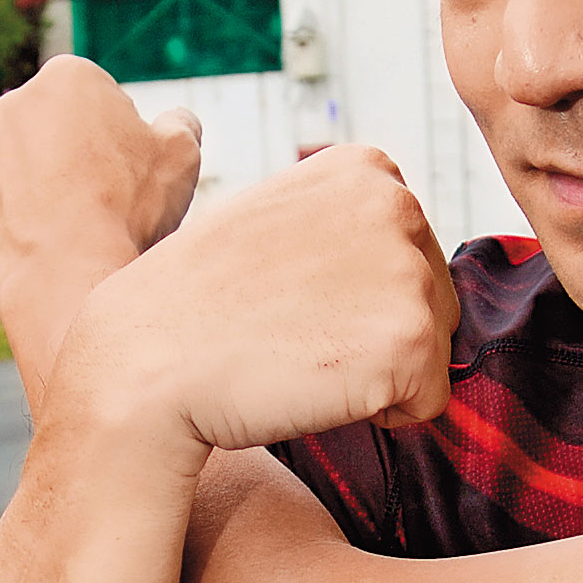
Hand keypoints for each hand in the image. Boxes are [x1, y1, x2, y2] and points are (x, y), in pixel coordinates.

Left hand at [0, 56, 205, 376]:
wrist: (68, 279)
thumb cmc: (128, 208)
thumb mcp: (181, 155)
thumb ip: (179, 124)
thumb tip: (175, 120)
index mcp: (65, 78)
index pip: (100, 97)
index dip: (122, 134)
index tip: (130, 169)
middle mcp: (11, 106)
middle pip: (56, 127)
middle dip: (78, 154)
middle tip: (106, 200)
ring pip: (24, 166)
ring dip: (46, 187)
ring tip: (76, 230)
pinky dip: (17, 220)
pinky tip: (46, 245)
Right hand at [58, 141, 457, 456]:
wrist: (148, 360)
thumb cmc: (199, 302)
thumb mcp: (277, 218)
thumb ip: (344, 221)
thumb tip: (397, 253)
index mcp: (367, 169)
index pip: (410, 252)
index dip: (356, 294)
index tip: (295, 298)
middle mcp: (399, 204)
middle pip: (434, 298)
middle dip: (377, 331)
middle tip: (295, 333)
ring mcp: (408, 271)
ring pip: (432, 350)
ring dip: (378, 372)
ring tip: (302, 357)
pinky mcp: (412, 340)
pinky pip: (430, 401)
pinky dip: (383, 414)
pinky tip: (316, 389)